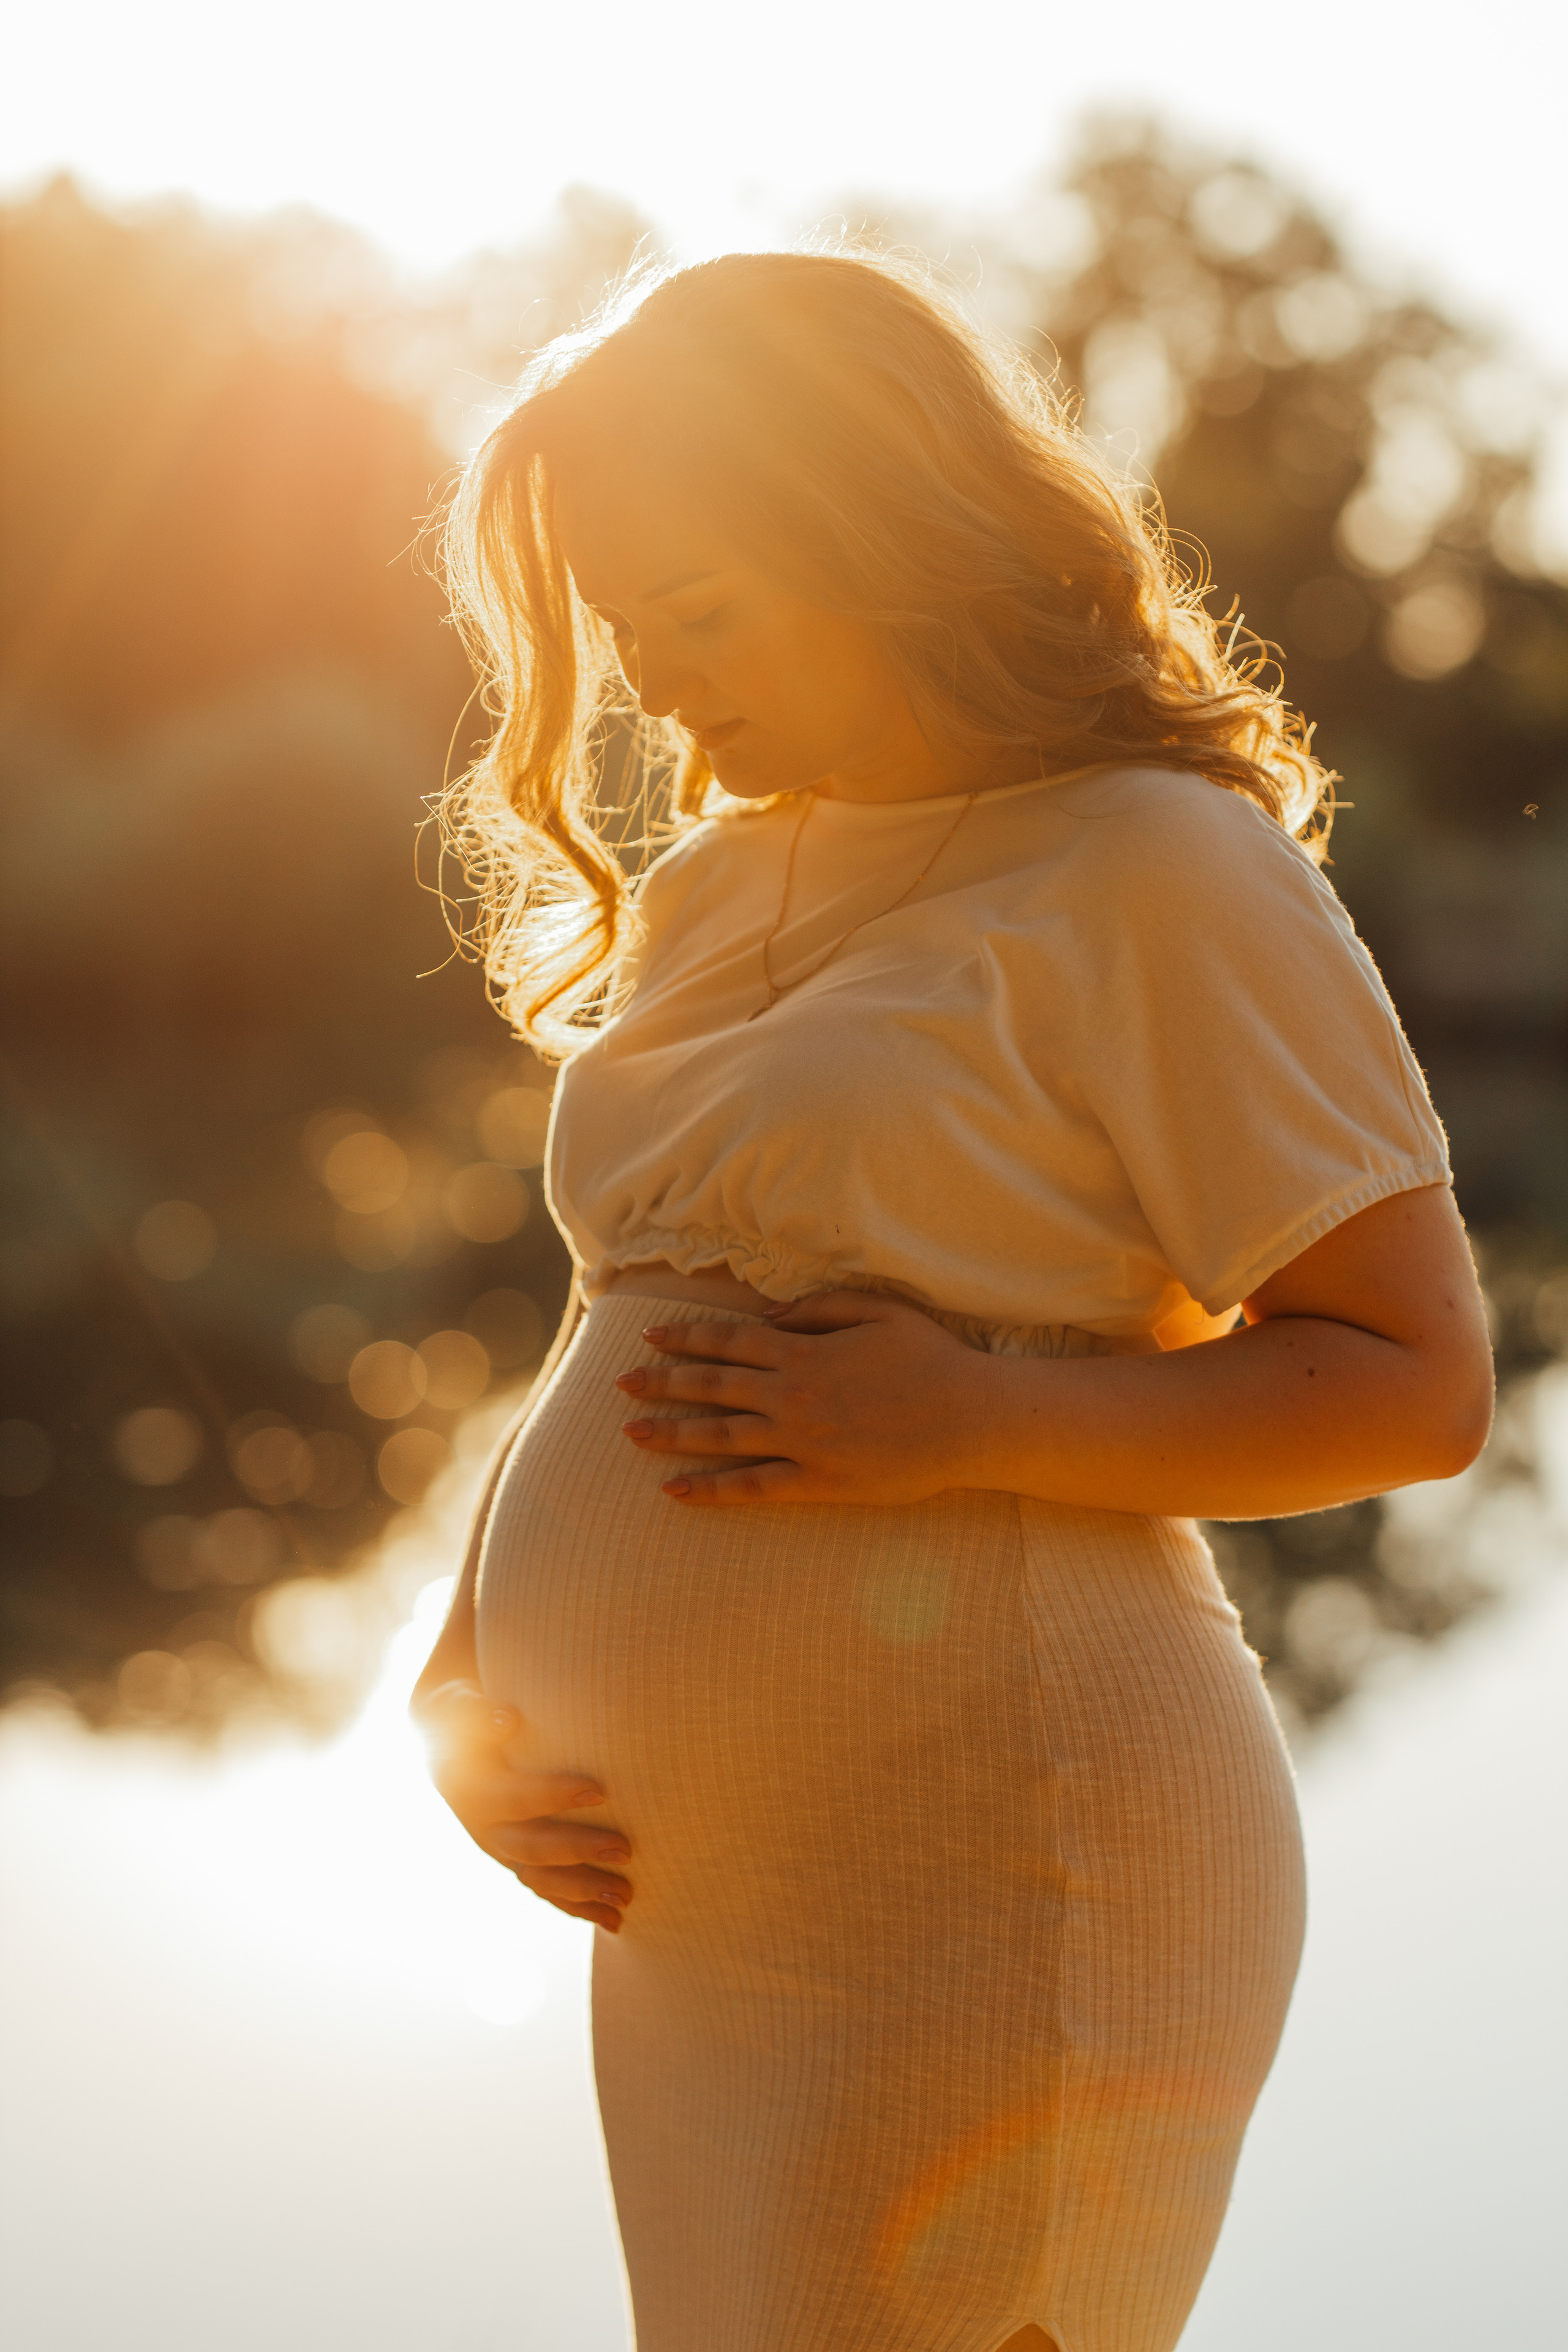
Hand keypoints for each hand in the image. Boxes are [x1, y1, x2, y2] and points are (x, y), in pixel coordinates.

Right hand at [414, 1680, 632, 1932]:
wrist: (446, 1744)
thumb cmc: (465, 1716)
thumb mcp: (460, 1705)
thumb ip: (477, 1711)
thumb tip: (505, 1717)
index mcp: (473, 1790)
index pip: (514, 1798)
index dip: (553, 1796)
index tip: (599, 1791)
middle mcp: (487, 1829)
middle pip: (532, 1848)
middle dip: (579, 1852)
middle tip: (625, 1850)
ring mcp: (503, 1851)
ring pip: (541, 1881)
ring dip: (584, 1893)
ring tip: (627, 1900)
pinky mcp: (518, 1863)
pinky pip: (548, 1893)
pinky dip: (579, 1910)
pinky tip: (614, 1922)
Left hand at [614, 1291, 993, 1505]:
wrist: (971, 1418)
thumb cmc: (931, 1358)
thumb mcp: (877, 1310)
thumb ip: (819, 1308)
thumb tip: (769, 1317)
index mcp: (804, 1351)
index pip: (729, 1341)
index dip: (685, 1338)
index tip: (649, 1337)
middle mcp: (792, 1395)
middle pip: (712, 1387)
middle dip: (661, 1384)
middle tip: (619, 1384)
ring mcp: (801, 1441)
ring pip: (721, 1436)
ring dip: (671, 1434)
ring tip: (630, 1434)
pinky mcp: (818, 1481)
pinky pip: (752, 1488)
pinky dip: (710, 1490)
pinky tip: (675, 1491)